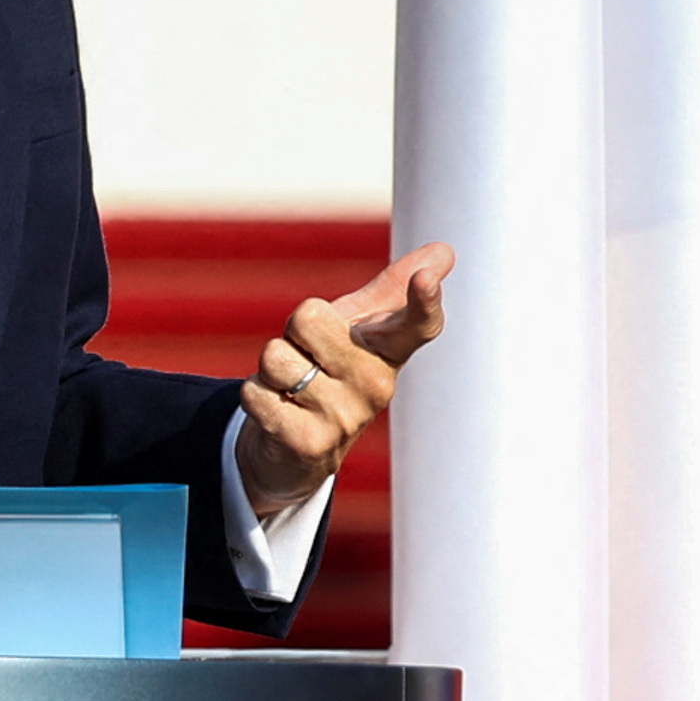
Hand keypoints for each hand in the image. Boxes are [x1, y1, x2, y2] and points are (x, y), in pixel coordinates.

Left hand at [237, 242, 455, 524]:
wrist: (296, 450)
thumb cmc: (330, 371)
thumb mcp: (359, 328)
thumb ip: (393, 288)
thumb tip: (444, 250)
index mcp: (390, 350)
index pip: (417, 323)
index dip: (422, 300)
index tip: (425, 279)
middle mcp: (377, 384)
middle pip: (307, 318)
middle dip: (291, 335)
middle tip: (307, 360)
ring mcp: (346, 416)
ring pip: (275, 356)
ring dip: (270, 370)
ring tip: (292, 389)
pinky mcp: (310, 443)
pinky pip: (255, 392)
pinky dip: (255, 397)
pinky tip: (280, 414)